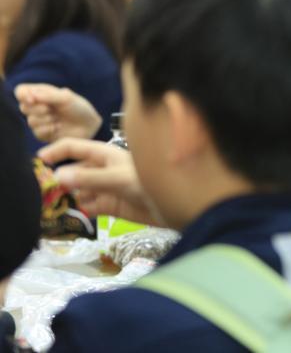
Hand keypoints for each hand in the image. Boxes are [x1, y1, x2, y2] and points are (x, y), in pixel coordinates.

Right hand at [16, 84, 102, 142]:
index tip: (33, 99)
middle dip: (38, 109)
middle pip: (23, 107)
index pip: (21, 91)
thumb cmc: (79, 108)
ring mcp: (39, 121)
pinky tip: (58, 127)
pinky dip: (49, 129)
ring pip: (30, 121)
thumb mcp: (66, 98)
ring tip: (58, 119)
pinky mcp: (42, 134)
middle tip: (51, 109)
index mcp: (41, 94)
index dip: (23, 95)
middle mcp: (37, 106)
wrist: (89, 125)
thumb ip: (48, 96)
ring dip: (46, 120)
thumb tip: (30, 96)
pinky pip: (37, 132)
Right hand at [37, 139, 161, 225]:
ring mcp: (105, 188)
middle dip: (57, 179)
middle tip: (37, 192)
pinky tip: (64, 218)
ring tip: (46, 206)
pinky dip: (77, 211)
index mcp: (105, 154)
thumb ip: (89, 178)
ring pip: (78, 191)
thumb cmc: (150, 182)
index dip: (56, 151)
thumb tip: (58, 176)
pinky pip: (87, 207)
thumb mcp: (118, 178)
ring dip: (65, 197)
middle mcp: (103, 169)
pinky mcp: (110, 206)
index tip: (37, 162)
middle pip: (73, 171)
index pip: (75, 147)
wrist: (178, 206)